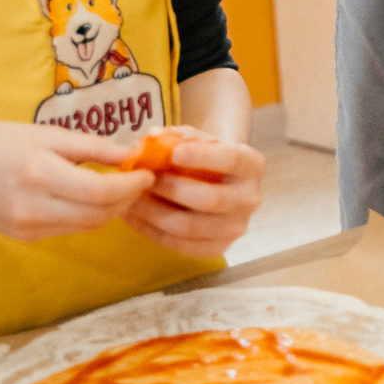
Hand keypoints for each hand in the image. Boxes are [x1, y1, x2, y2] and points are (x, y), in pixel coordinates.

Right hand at [0, 121, 153, 242]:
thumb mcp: (42, 133)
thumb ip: (89, 147)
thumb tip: (130, 152)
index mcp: (38, 173)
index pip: (100, 191)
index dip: (132, 185)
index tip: (148, 171)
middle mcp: (33, 207)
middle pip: (99, 214)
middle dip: (128, 199)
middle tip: (140, 178)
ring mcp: (28, 227)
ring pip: (88, 226)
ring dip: (112, 209)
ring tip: (121, 186)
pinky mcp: (25, 237)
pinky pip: (69, 229)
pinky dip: (89, 215)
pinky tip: (92, 197)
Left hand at [121, 127, 265, 257]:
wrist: (219, 182)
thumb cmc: (206, 157)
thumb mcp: (199, 139)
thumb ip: (178, 135)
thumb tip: (153, 137)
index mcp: (252, 165)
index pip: (232, 160)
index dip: (203, 157)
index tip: (173, 153)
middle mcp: (250, 198)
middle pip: (210, 199)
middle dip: (171, 189)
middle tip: (144, 180)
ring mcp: (236, 227)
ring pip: (189, 227)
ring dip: (154, 213)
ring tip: (131, 199)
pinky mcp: (218, 247)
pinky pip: (179, 245)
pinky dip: (150, 231)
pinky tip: (134, 216)